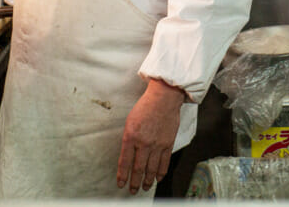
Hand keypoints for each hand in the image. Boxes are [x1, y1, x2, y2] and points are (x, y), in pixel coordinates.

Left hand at [117, 78, 184, 193]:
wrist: (163, 98)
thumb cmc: (145, 107)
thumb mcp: (130, 121)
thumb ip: (129, 139)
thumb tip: (129, 154)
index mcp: (130, 136)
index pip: (124, 162)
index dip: (122, 175)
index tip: (121, 183)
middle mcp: (143, 143)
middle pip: (138, 168)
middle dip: (134, 182)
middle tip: (132, 190)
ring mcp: (156, 144)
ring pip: (151, 168)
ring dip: (147, 181)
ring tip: (145, 187)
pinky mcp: (168, 143)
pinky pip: (164, 162)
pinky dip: (160, 172)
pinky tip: (157, 178)